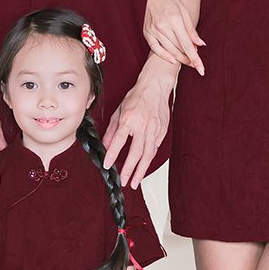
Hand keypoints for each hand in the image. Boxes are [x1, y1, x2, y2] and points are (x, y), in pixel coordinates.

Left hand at [102, 56, 174, 186]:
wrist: (155, 88)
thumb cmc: (137, 97)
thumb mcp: (119, 111)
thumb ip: (112, 130)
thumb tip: (106, 145)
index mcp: (129, 119)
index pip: (119, 141)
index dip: (113, 154)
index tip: (108, 165)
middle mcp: (143, 126)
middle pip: (136, 152)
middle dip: (130, 169)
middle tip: (125, 181)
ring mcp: (154, 130)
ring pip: (148, 154)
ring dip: (141, 170)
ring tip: (135, 181)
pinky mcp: (162, 132)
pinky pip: (154, 148)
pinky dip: (149, 159)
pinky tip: (144, 167)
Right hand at [144, 0, 204, 73]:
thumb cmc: (169, 0)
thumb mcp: (184, 11)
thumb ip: (191, 29)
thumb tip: (200, 44)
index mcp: (174, 20)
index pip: (187, 45)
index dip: (195, 58)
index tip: (201, 70)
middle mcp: (163, 27)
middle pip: (178, 49)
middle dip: (189, 59)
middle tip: (197, 65)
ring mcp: (153, 30)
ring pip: (168, 50)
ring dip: (179, 59)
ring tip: (188, 62)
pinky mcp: (146, 32)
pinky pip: (155, 48)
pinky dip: (164, 56)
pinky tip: (172, 60)